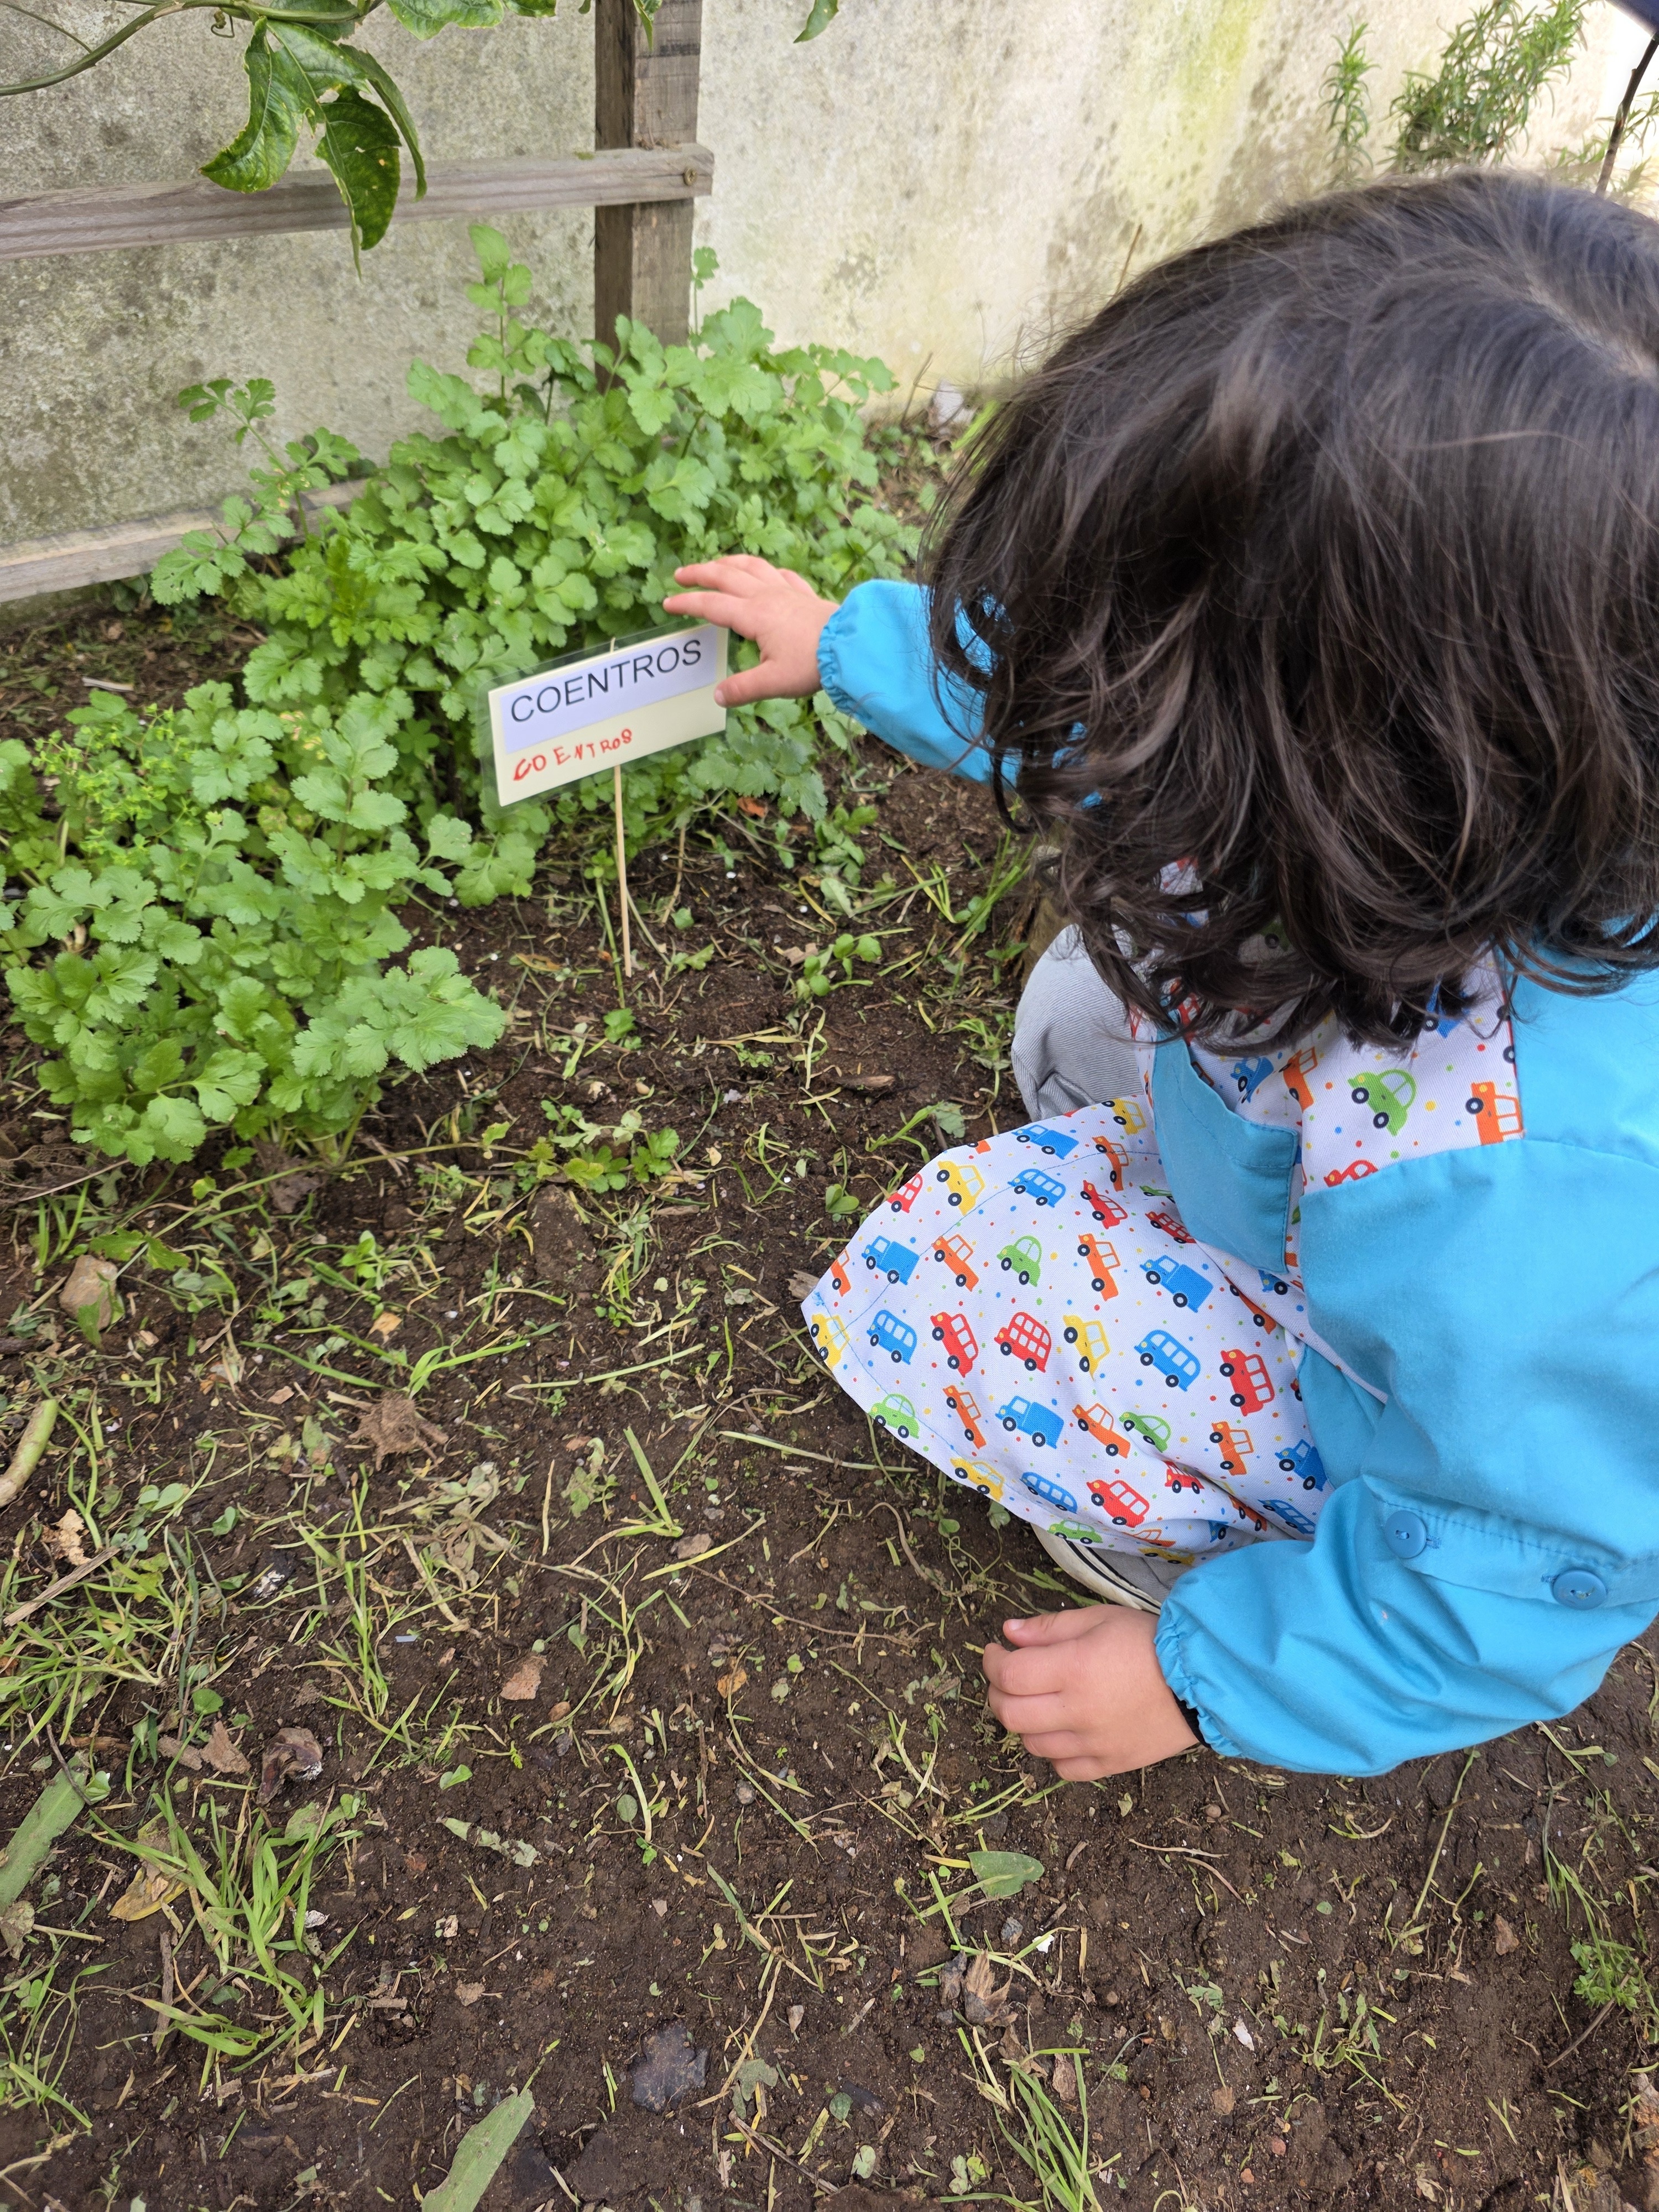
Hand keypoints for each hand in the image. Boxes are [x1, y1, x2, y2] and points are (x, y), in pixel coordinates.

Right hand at [663, 556, 838, 709]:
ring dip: (730, 562)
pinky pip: (782, 574)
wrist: (852, 646)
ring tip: (716, 563)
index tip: (667, 602)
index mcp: (753, 616)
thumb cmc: (812, 664)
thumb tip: (717, 697)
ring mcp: (787, 591)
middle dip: (700, 573)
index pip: (711, 605)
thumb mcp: (773, 682)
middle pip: (726, 576)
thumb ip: (742, 689)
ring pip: (752, 567)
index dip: (687, 603)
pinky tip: (767, 572)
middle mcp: (767, 596)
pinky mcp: (805, 594)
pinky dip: (768, 570)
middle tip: (680, 574)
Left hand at [981, 1605, 1198, 1778]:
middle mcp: (1077, 1711)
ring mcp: (1093, 1743)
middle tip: (1008, 1677)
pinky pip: (1063, 1769)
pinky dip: (1053, 1752)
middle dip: (997, 1692)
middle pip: (1010, 1713)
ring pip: (1032, 1744)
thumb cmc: (1147, 1642)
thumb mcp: (1099, 1618)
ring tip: (1036, 1702)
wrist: (1200, 1681)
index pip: (1008, 1675)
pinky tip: (1061, 1731)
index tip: (997, 1651)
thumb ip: (1049, 1627)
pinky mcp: (1110, 1765)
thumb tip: (1008, 1633)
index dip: (992, 1661)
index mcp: (1073, 1668)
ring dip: (1023, 1722)